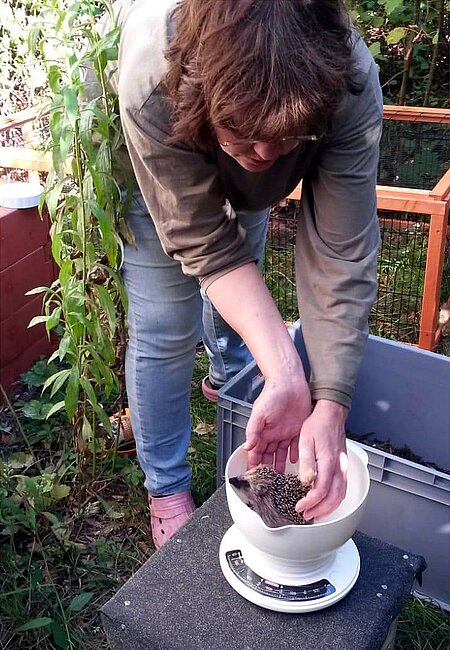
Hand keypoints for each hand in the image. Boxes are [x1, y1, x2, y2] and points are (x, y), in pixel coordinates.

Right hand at [244, 375, 311, 472]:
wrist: (289, 382)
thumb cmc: (272, 394)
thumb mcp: (259, 413)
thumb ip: (253, 430)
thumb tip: (247, 447)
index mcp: (262, 432)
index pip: (256, 452)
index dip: (254, 464)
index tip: (253, 477)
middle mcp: (273, 434)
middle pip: (268, 455)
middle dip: (267, 469)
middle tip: (269, 484)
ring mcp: (285, 432)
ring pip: (282, 453)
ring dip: (281, 465)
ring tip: (283, 479)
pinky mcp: (297, 429)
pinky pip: (296, 446)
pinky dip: (296, 455)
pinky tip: (296, 463)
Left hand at [295, 400, 347, 519]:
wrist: (331, 413)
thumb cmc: (317, 424)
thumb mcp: (306, 441)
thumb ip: (307, 463)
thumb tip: (306, 482)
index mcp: (328, 461)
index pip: (322, 490)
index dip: (310, 502)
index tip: (299, 507)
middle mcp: (339, 467)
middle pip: (334, 498)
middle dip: (320, 510)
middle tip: (306, 515)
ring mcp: (343, 467)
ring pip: (341, 495)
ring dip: (328, 507)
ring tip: (314, 512)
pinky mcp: (343, 466)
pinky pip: (342, 488)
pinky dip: (334, 499)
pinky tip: (325, 500)